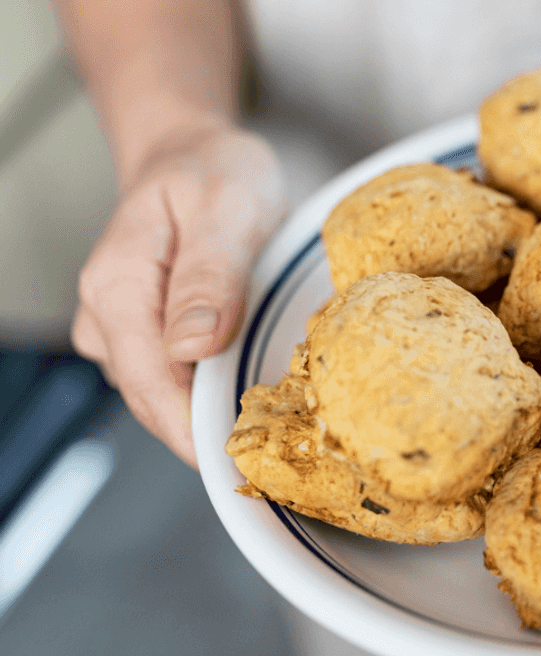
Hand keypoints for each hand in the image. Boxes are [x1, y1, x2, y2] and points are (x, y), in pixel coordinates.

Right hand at [73, 120, 285, 466]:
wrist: (191, 154)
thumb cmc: (211, 172)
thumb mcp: (226, 206)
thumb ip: (211, 275)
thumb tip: (192, 347)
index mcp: (117, 285)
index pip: (150, 382)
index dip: (195, 430)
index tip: (242, 460)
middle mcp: (106, 317)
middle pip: (156, 401)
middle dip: (211, 431)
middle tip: (278, 453)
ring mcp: (122, 332)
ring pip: (167, 396)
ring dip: (215, 413)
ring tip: (277, 422)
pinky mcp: (148, 337)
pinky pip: (178, 380)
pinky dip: (214, 391)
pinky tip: (255, 392)